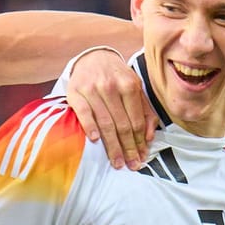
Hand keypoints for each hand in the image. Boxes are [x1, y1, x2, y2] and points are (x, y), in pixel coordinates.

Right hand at [65, 48, 150, 169]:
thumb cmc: (116, 77)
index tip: (141, 158)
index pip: (136, 120)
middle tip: (131, 165)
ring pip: (105, 123)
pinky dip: (90, 127)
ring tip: (116, 162)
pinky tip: (95, 141)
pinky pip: (84, 113)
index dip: (139, 141)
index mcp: (130, 85)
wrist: (93, 58)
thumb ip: (145, 110)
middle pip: (122, 124)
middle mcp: (112, 86)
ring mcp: (93, 89)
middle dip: (128, 148)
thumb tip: (149, 136)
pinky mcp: (76, 92)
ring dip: (112, 145)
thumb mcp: (135, 87)